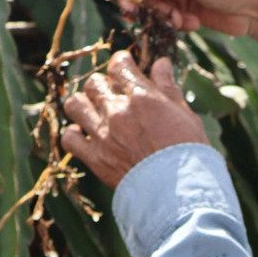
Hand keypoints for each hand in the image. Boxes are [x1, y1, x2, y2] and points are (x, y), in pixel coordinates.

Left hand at [60, 51, 209, 188]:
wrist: (179, 194)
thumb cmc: (189, 153)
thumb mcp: (184, 114)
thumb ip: (167, 87)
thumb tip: (161, 63)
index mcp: (141, 97)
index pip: (119, 65)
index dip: (122, 62)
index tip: (125, 66)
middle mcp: (117, 112)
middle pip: (94, 83)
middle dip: (104, 84)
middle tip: (114, 94)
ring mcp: (102, 135)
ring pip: (75, 104)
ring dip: (83, 104)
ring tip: (95, 111)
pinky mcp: (95, 159)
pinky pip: (69, 139)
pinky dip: (73, 134)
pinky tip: (85, 135)